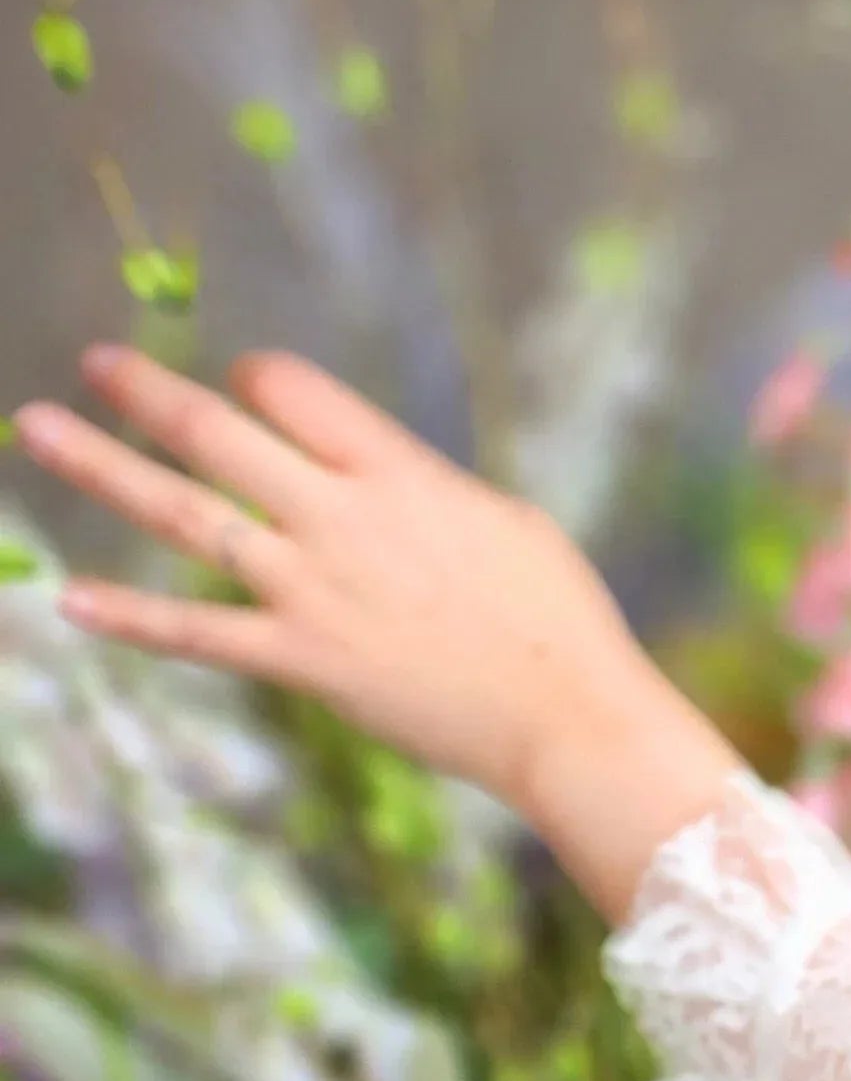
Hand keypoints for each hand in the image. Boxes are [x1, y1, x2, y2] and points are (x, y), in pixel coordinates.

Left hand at [10, 345, 739, 919]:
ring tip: (36, 428)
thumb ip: (422, 489)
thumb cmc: (558, 618)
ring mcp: (312, 590)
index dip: (257, 377)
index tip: (246, 385)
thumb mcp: (501, 519)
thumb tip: (377, 480)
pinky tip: (66, 600)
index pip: (290, 388)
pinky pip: (199, 634)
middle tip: (96, 361)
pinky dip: (130, 619)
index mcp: (397, 471)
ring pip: (185, 515)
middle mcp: (340, 518)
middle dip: (148, 390)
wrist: (568, 719)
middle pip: (217, 432)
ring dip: (103, 468)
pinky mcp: (303, 661)